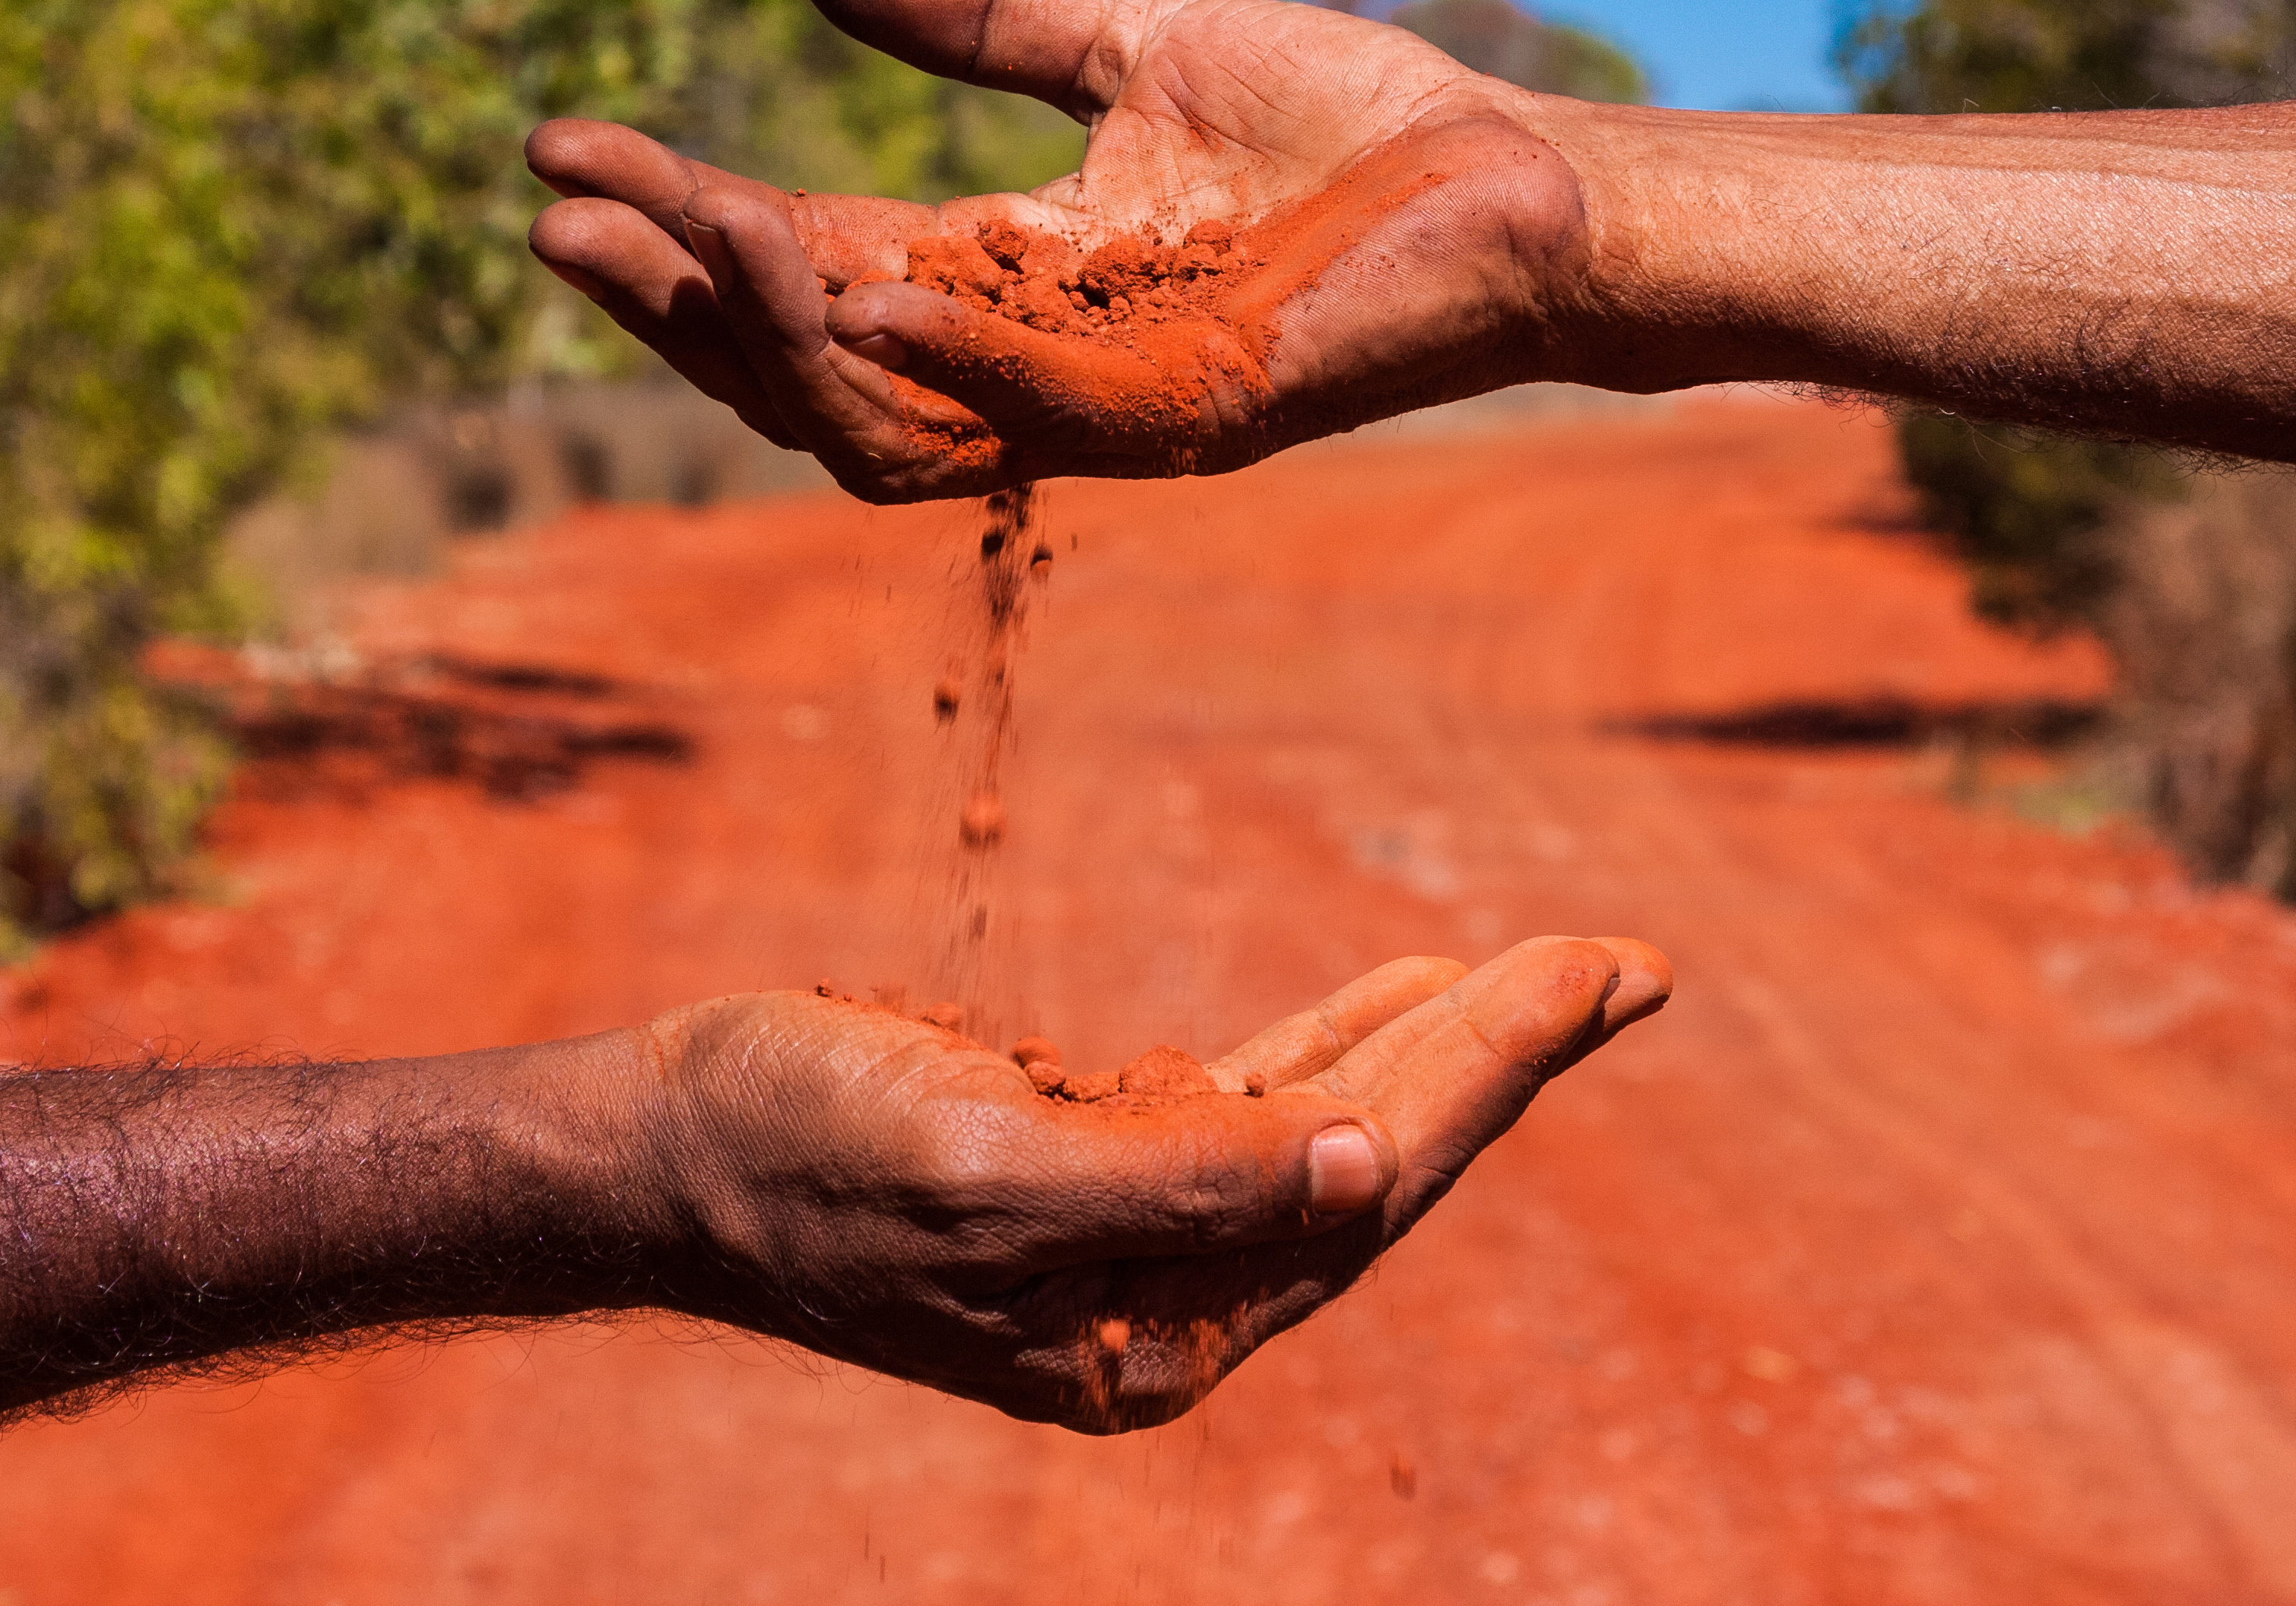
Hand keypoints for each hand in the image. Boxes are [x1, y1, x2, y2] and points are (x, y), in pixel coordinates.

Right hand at [526, 0, 1620, 501]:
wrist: (1522, 180)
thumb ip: (980, 20)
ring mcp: (1107, 406)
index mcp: (1002, 282)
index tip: (558, 144)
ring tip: (689, 223)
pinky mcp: (1199, 414)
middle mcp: (1031, 366)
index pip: (797, 268)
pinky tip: (855, 283)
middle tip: (559, 216)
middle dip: (674, 302)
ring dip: (777, 336)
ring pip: (887, 423)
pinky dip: (944, 358)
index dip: (674, 219)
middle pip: (803, 370)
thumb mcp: (1125, 49)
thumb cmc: (1347, 131)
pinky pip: (1039, 415)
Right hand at [634, 933, 1669, 1431]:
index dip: (1485, 1074)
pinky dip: (1334, 1041)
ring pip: (1328, 1127)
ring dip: (1443, 1044)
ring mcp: (1133, 1231)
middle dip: (1503, 1055)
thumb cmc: (800, 1154)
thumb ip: (1180, 1183)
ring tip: (1561, 971)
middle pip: (1375, 1163)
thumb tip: (1365, 1170)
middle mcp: (1166, 1297)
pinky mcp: (1092, 1160)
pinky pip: (1251, 1100)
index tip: (1590, 972)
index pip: (1365, 1190)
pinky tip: (1405, 990)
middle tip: (1629, 962)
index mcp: (1155, 1331)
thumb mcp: (985, 1173)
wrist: (666, 1141)